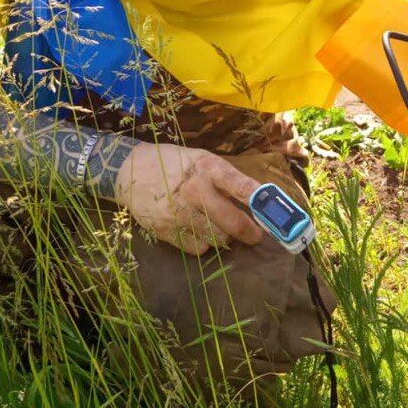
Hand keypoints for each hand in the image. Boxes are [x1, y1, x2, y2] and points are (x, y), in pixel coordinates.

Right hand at [115, 143, 263, 255]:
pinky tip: (200, 231)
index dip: (261, 201)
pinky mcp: (167, 231)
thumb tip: (257, 200)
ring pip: (218, 238)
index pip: (240, 185)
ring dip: (226, 236)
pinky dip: (205, 243)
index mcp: (207, 167)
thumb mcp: (201, 159)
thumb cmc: (175, 164)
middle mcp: (194, 190)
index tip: (274, 213)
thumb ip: (226, 178)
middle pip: (233, 222)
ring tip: (223, 228)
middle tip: (256, 235)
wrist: (132, 171)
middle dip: (251, 233)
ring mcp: (180, 213)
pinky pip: (198, 248)